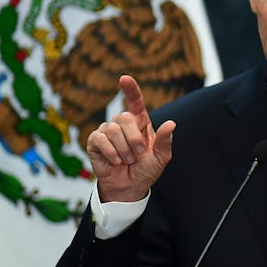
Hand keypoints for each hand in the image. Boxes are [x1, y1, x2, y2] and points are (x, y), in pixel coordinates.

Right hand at [86, 75, 175, 201]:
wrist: (130, 187)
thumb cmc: (146, 169)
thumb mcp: (161, 157)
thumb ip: (165, 141)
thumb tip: (172, 123)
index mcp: (140, 122)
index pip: (135, 101)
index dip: (130, 89)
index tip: (124, 78)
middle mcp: (122, 123)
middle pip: (124, 117)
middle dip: (134, 138)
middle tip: (137, 154)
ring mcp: (107, 131)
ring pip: (113, 129)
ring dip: (123, 149)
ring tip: (127, 160)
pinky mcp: (94, 141)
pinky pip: (100, 139)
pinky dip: (111, 153)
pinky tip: (115, 161)